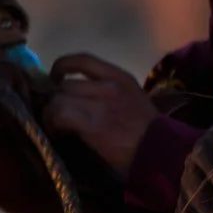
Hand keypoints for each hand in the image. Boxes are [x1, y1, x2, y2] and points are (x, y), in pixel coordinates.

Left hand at [43, 53, 159, 177]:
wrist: (161, 153)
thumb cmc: (150, 132)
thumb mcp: (134, 99)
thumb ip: (110, 92)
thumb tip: (79, 95)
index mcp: (120, 77)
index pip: (83, 60)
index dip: (62, 66)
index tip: (55, 78)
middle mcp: (109, 85)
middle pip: (65, 84)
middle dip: (55, 99)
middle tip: (56, 114)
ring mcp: (101, 104)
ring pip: (59, 99)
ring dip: (52, 114)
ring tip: (56, 126)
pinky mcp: (93, 124)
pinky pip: (61, 115)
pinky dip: (54, 123)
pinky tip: (58, 133)